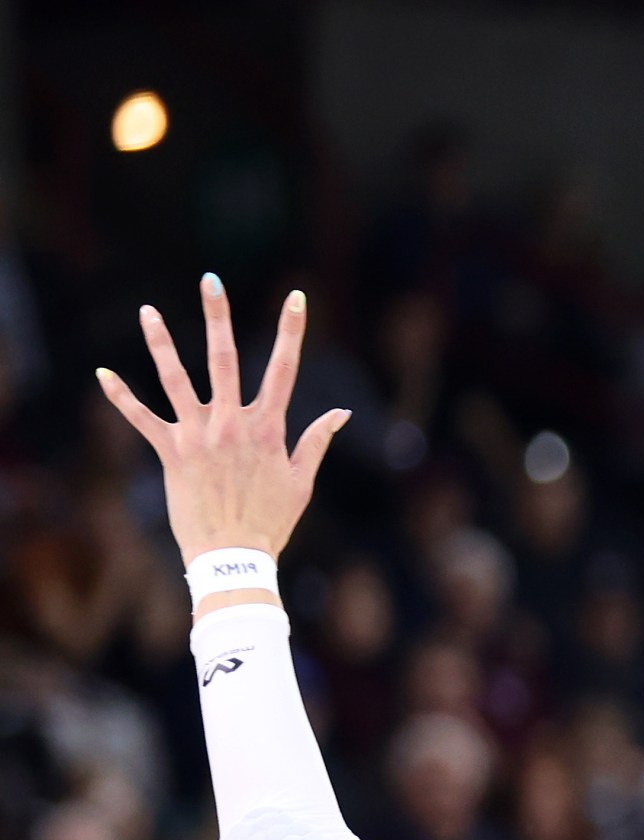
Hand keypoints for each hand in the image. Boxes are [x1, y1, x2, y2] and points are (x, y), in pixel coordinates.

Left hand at [97, 276, 348, 571]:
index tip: (296, 299)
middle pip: (225, 358)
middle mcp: (232, 423)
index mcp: (268, 427)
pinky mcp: (171, 452)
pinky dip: (121, 396)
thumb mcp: (301, 481)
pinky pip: (141, 418)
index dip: (291, 331)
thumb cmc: (272, 521)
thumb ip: (316, 441)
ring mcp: (199, 435)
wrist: (234, 555)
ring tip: (148, 311)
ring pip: (176, 379)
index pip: (284, 369)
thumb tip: (340, 414)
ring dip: (160, 342)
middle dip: (218, 316)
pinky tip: (103, 373)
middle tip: (210, 280)